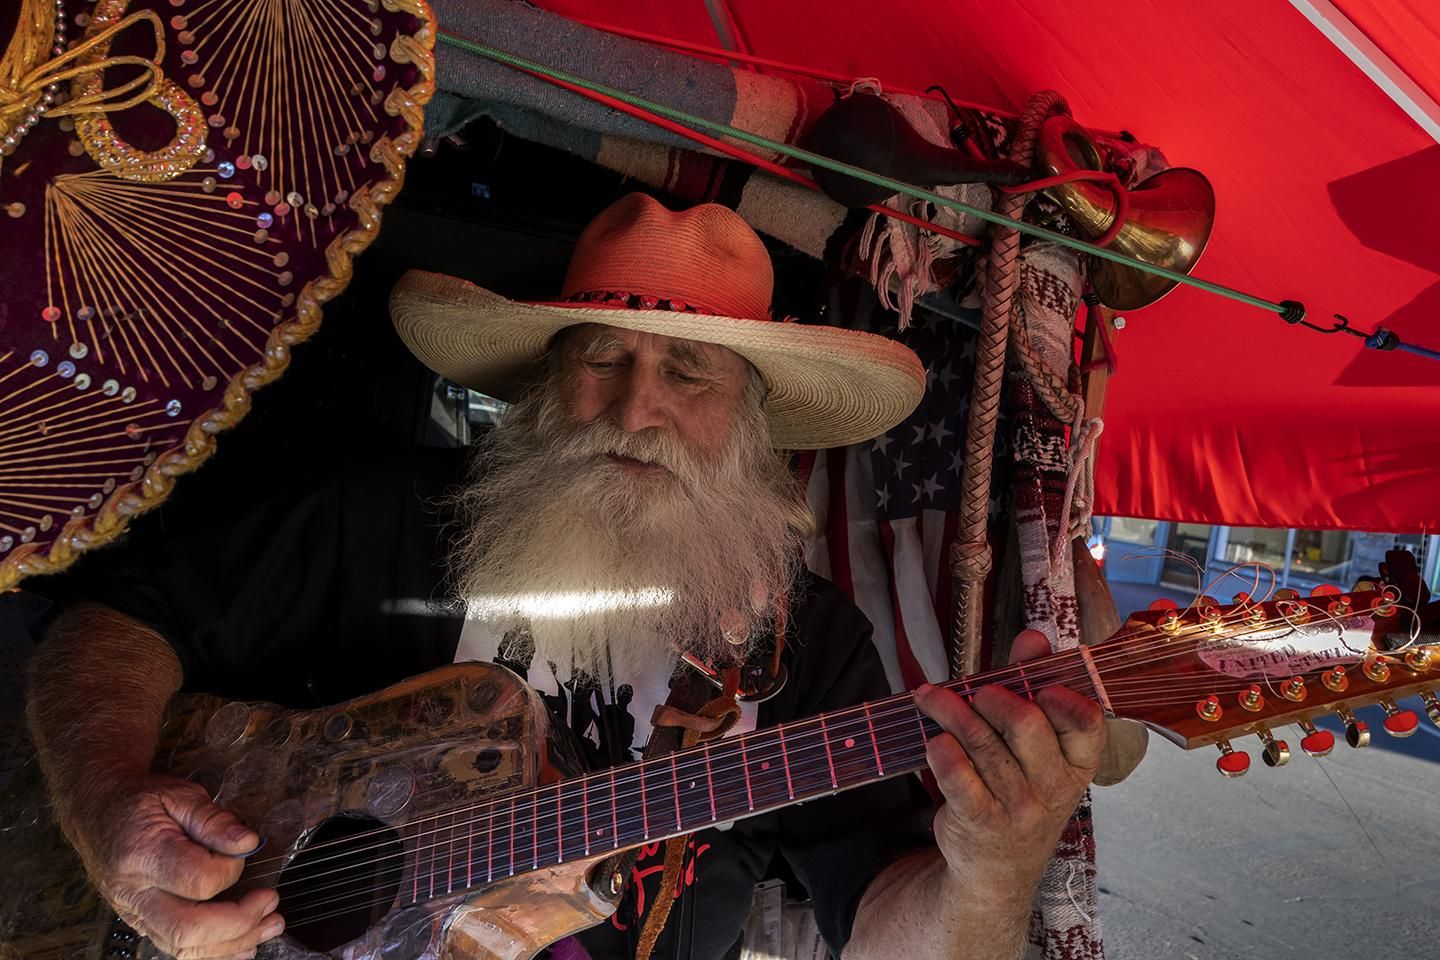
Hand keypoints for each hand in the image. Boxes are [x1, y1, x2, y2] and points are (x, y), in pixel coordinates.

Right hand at [74, 775, 283, 959]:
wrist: (96, 811)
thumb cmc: (139, 802)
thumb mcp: (179, 795)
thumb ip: (215, 820)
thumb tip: (248, 842)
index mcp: (143, 855)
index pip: (198, 881)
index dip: (232, 870)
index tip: (246, 852)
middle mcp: (134, 893)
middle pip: (188, 929)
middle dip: (239, 923)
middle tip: (271, 903)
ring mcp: (134, 913)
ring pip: (181, 948)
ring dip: (232, 944)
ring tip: (269, 926)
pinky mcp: (141, 922)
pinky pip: (176, 948)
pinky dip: (213, 951)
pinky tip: (243, 943)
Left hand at [915, 630, 1105, 905]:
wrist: (998, 865)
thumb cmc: (1019, 788)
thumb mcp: (1038, 746)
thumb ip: (1034, 685)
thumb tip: (1034, 638)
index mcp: (1078, 763)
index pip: (1085, 721)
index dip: (1061, 694)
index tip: (1038, 684)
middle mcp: (1053, 787)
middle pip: (1025, 722)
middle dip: (992, 697)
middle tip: (977, 693)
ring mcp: (1018, 807)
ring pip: (980, 741)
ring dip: (950, 710)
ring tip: (931, 698)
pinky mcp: (980, 820)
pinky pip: (956, 774)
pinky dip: (940, 749)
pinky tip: (934, 740)